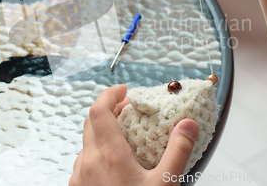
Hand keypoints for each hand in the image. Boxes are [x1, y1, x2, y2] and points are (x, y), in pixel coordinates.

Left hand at [70, 85, 198, 185]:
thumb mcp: (165, 185)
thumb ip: (178, 152)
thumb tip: (188, 125)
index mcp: (107, 156)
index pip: (99, 110)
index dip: (110, 94)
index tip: (124, 90)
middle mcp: (87, 162)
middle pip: (90, 122)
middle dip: (109, 110)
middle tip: (129, 110)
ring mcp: (78, 177)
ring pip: (86, 143)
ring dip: (103, 133)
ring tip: (125, 138)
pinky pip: (84, 162)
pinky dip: (97, 152)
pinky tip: (115, 165)